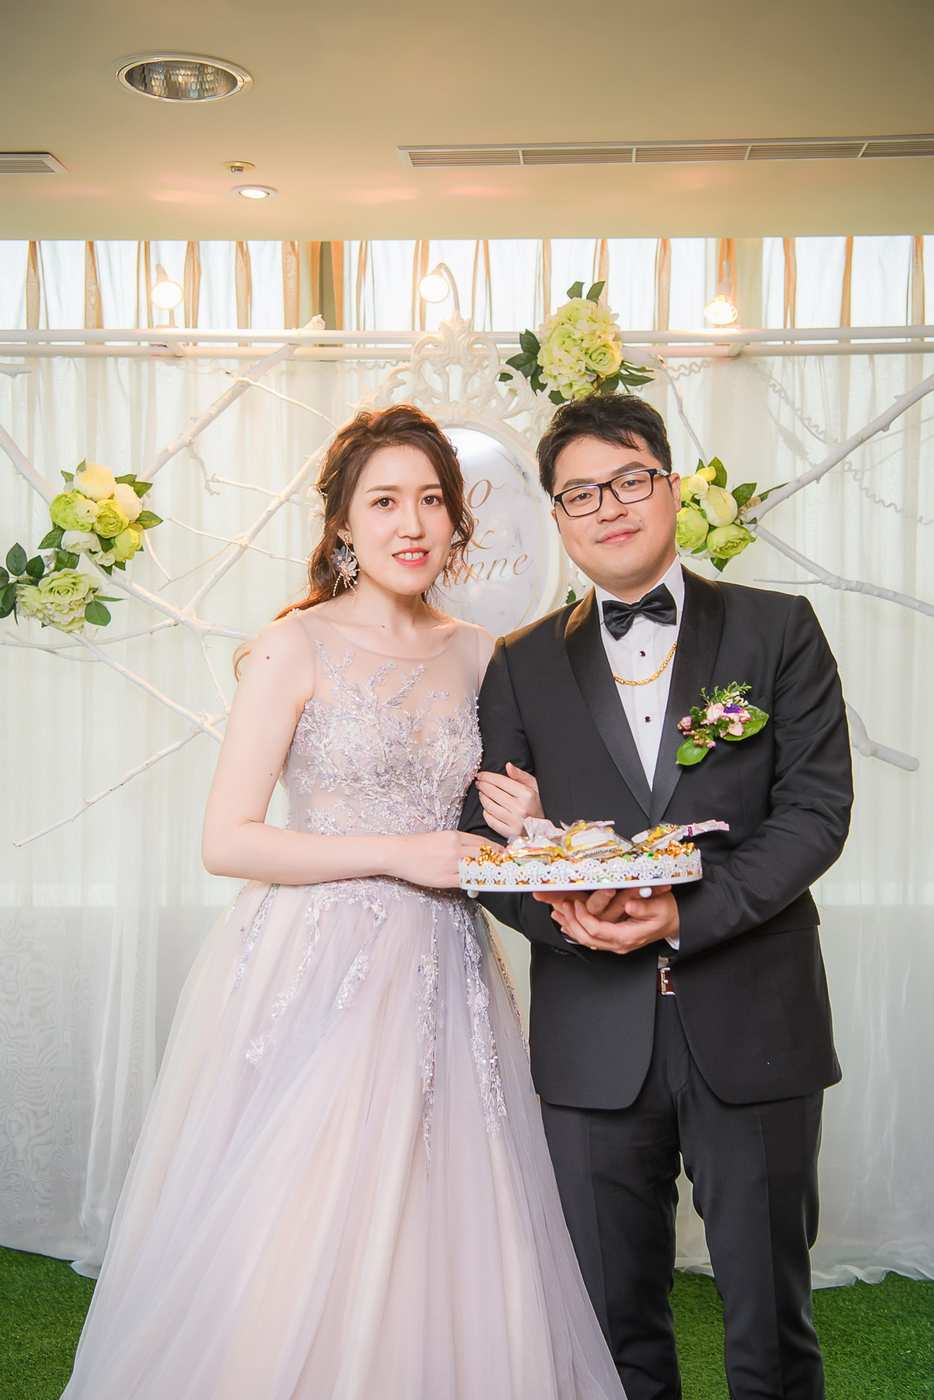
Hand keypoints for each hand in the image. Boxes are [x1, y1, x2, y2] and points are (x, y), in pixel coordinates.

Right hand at [386, 830, 499, 889]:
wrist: (398, 853)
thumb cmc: (417, 845)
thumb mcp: (440, 837)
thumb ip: (458, 843)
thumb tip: (473, 851)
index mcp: (455, 836)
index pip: (483, 842)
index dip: (496, 849)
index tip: (504, 854)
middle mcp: (456, 849)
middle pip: (485, 855)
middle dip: (498, 861)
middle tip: (506, 866)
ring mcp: (451, 864)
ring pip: (478, 869)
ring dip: (489, 873)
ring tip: (497, 876)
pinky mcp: (445, 879)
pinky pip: (466, 881)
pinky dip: (475, 883)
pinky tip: (480, 884)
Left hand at [475, 762, 543, 838]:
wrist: (545, 828)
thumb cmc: (539, 805)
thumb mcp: (535, 787)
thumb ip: (521, 775)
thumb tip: (508, 766)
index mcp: (527, 795)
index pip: (501, 782)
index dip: (488, 776)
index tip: (481, 775)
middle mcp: (520, 809)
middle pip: (493, 793)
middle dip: (483, 785)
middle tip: (479, 782)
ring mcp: (514, 822)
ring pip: (489, 806)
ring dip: (482, 798)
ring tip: (482, 793)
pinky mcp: (509, 833)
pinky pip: (490, 821)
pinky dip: (486, 813)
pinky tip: (487, 808)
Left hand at [538, 887, 678, 953]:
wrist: (674, 922)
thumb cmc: (667, 913)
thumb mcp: (660, 906)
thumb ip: (644, 906)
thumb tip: (630, 905)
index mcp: (628, 936)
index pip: (597, 931)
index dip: (583, 917)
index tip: (576, 903)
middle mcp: (619, 943)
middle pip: (587, 938)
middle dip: (571, 921)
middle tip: (562, 905)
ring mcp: (616, 943)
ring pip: (586, 940)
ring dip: (570, 926)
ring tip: (558, 911)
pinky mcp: (614, 939)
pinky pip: (591, 938)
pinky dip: (577, 929)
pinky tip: (567, 921)